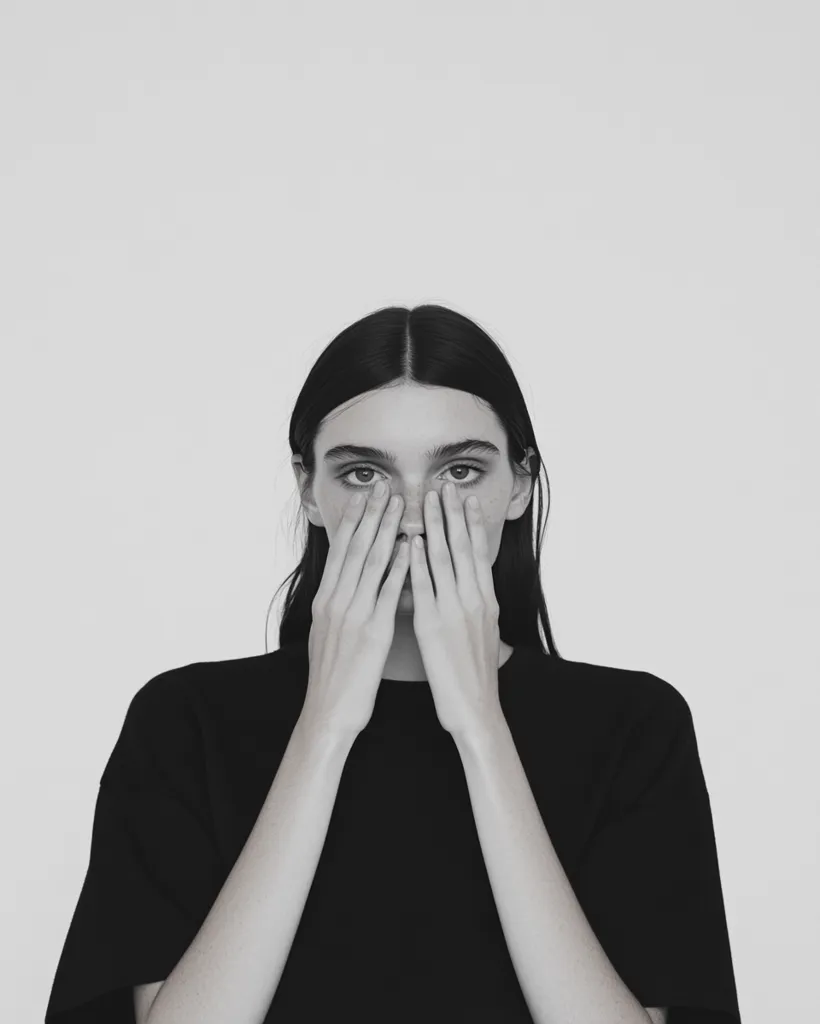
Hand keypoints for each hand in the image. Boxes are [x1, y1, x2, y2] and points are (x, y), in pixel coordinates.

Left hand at [408, 481, 502, 737]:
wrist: (477, 708)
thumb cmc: (475, 675)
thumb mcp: (482, 633)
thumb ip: (474, 606)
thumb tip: (470, 587)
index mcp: (485, 600)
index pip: (478, 552)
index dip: (471, 523)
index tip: (464, 498)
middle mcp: (474, 599)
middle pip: (462, 547)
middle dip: (453, 514)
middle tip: (444, 486)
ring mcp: (454, 610)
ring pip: (444, 559)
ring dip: (435, 526)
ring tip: (427, 500)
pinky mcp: (434, 625)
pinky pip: (425, 586)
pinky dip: (417, 561)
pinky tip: (410, 541)